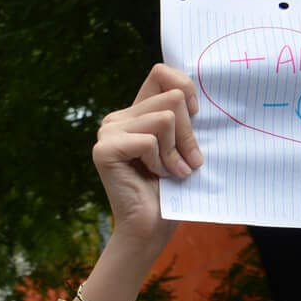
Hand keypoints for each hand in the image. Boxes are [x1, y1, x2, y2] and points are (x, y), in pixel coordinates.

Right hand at [92, 65, 201, 251]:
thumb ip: (184, 115)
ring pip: (164, 118)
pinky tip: (156, 177)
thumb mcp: (185, 144)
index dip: (185, 88)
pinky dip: (161, 162)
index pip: (161, 73)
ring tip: (171, 172)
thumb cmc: (173, 189)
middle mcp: (117, 119)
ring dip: (176, 151)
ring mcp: (107, 133)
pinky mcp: (104, 150)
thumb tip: (196, 93)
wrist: (153, 228)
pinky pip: (149, 140)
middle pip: (171, 97)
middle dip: (189, 133)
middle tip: (188, 162)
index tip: (196, 116)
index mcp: (135, 113)